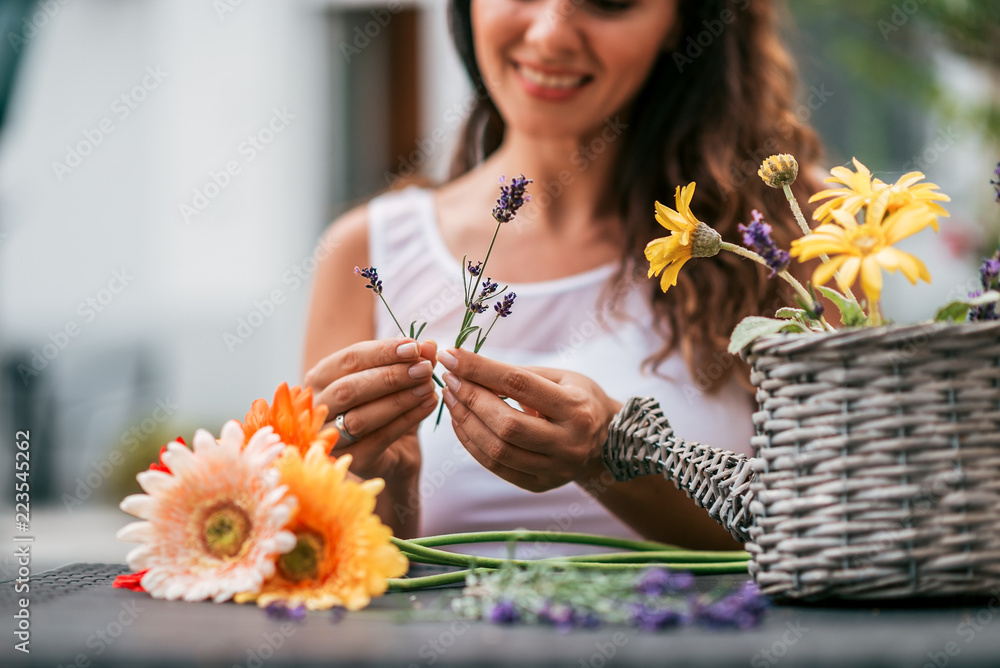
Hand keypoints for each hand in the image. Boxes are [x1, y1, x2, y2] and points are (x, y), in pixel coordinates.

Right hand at [304, 337, 438, 481]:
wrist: (397, 454)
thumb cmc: (390, 408)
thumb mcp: (401, 380)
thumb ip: (411, 362)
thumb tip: (429, 345)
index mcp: (321, 378)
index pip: (349, 359)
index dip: (383, 352)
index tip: (414, 347)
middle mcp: (317, 408)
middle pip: (348, 389)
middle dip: (390, 376)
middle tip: (424, 369)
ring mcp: (331, 438)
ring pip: (360, 418)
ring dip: (399, 400)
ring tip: (428, 387)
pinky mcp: (354, 461)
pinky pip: (379, 439)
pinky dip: (407, 419)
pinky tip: (428, 405)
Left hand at [437, 347, 621, 492]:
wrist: (606, 440)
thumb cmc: (577, 398)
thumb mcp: (560, 377)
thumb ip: (517, 375)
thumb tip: (466, 367)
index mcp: (576, 408)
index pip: (518, 385)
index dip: (480, 369)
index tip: (452, 356)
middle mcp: (569, 442)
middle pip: (507, 424)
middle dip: (470, 399)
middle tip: (449, 380)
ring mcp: (556, 469)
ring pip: (498, 450)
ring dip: (466, 422)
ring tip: (452, 400)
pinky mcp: (541, 485)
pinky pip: (496, 467)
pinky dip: (472, 443)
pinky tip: (461, 423)